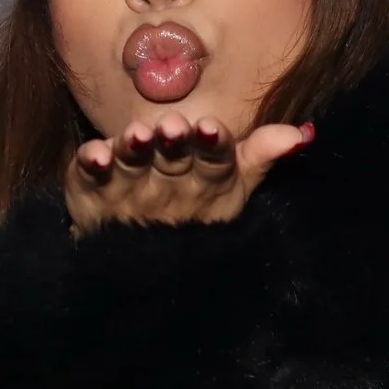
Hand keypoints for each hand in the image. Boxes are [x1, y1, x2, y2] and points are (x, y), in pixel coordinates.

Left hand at [64, 114, 308, 234]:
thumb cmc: (191, 211)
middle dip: (173, 144)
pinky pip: (87, 177)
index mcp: (205, 184)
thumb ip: (260, 156)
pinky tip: (94, 154)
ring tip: (138, 135)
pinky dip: (90, 165)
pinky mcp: (89, 192)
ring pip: (131, 166)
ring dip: (134, 150)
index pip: (214, 163)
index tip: (210, 128)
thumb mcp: (231, 187)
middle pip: (171, 161)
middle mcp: (166, 190)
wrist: (135, 261)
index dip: (212, 147)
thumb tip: (301, 132)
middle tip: (173, 127)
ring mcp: (126, 193)